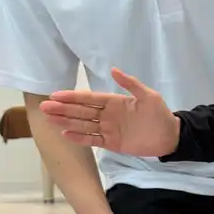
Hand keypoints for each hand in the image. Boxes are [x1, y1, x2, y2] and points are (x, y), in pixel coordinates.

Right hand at [40, 69, 180, 155]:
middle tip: (44, 107)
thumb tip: (113, 69)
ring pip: (83, 125)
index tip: (55, 95)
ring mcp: (108, 129)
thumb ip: (131, 84)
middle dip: (63, 109)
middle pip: (81, 111)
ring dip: (66, 122)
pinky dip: (79, 138)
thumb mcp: (148, 95)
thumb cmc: (160, 114)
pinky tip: (65, 135)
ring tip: (49, 120)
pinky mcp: (112, 143)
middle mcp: (107, 115)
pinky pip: (93, 139)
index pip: (89, 99)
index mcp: (114, 101)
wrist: (169, 136)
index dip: (72, 97)